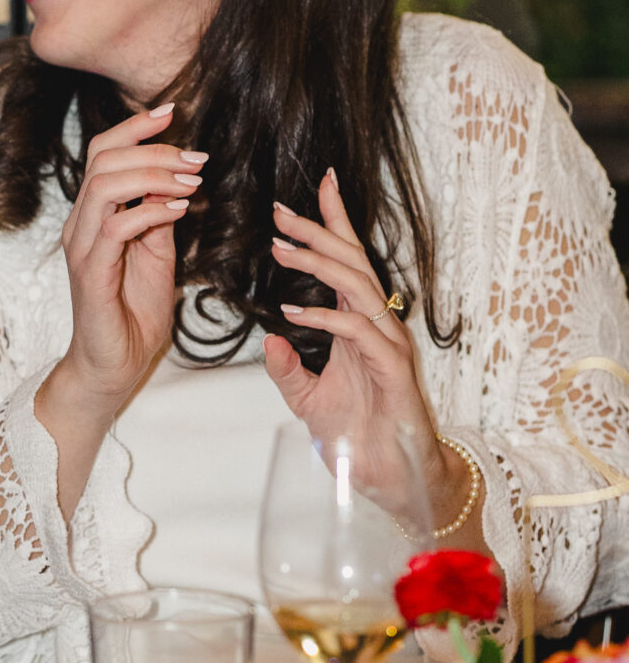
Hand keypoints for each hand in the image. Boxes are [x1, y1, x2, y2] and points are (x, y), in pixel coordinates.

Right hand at [33, 105, 203, 519]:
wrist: (113, 365)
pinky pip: (116, 226)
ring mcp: (82, 246)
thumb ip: (160, 215)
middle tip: (196, 156)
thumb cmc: (133, 313)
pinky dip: (151, 211)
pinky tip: (180, 210)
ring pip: (105, 185)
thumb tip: (179, 177)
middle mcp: (81, 224)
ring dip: (153, 174)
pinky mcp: (90, 272)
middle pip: (102, 158)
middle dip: (151, 146)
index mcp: (95, 214)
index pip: (104, 152)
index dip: (135, 127)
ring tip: (192, 180)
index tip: (173, 110)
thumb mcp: (157, 254)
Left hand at [263, 168, 471, 526]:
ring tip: (282, 248)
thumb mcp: (308, 399)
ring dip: (318, 264)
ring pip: (356, 287)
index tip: (319, 185)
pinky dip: (324, 319)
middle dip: (319, 231)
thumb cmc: (357, 436)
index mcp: (356, 324)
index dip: (334, 223)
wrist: (389, 477)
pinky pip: (357, 332)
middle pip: (352, 262)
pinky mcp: (393, 368)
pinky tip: (292, 314)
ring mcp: (387, 344)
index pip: (346, 263)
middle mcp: (376, 326)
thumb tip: (270, 340)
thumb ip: (288, 370)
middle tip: (281, 210)